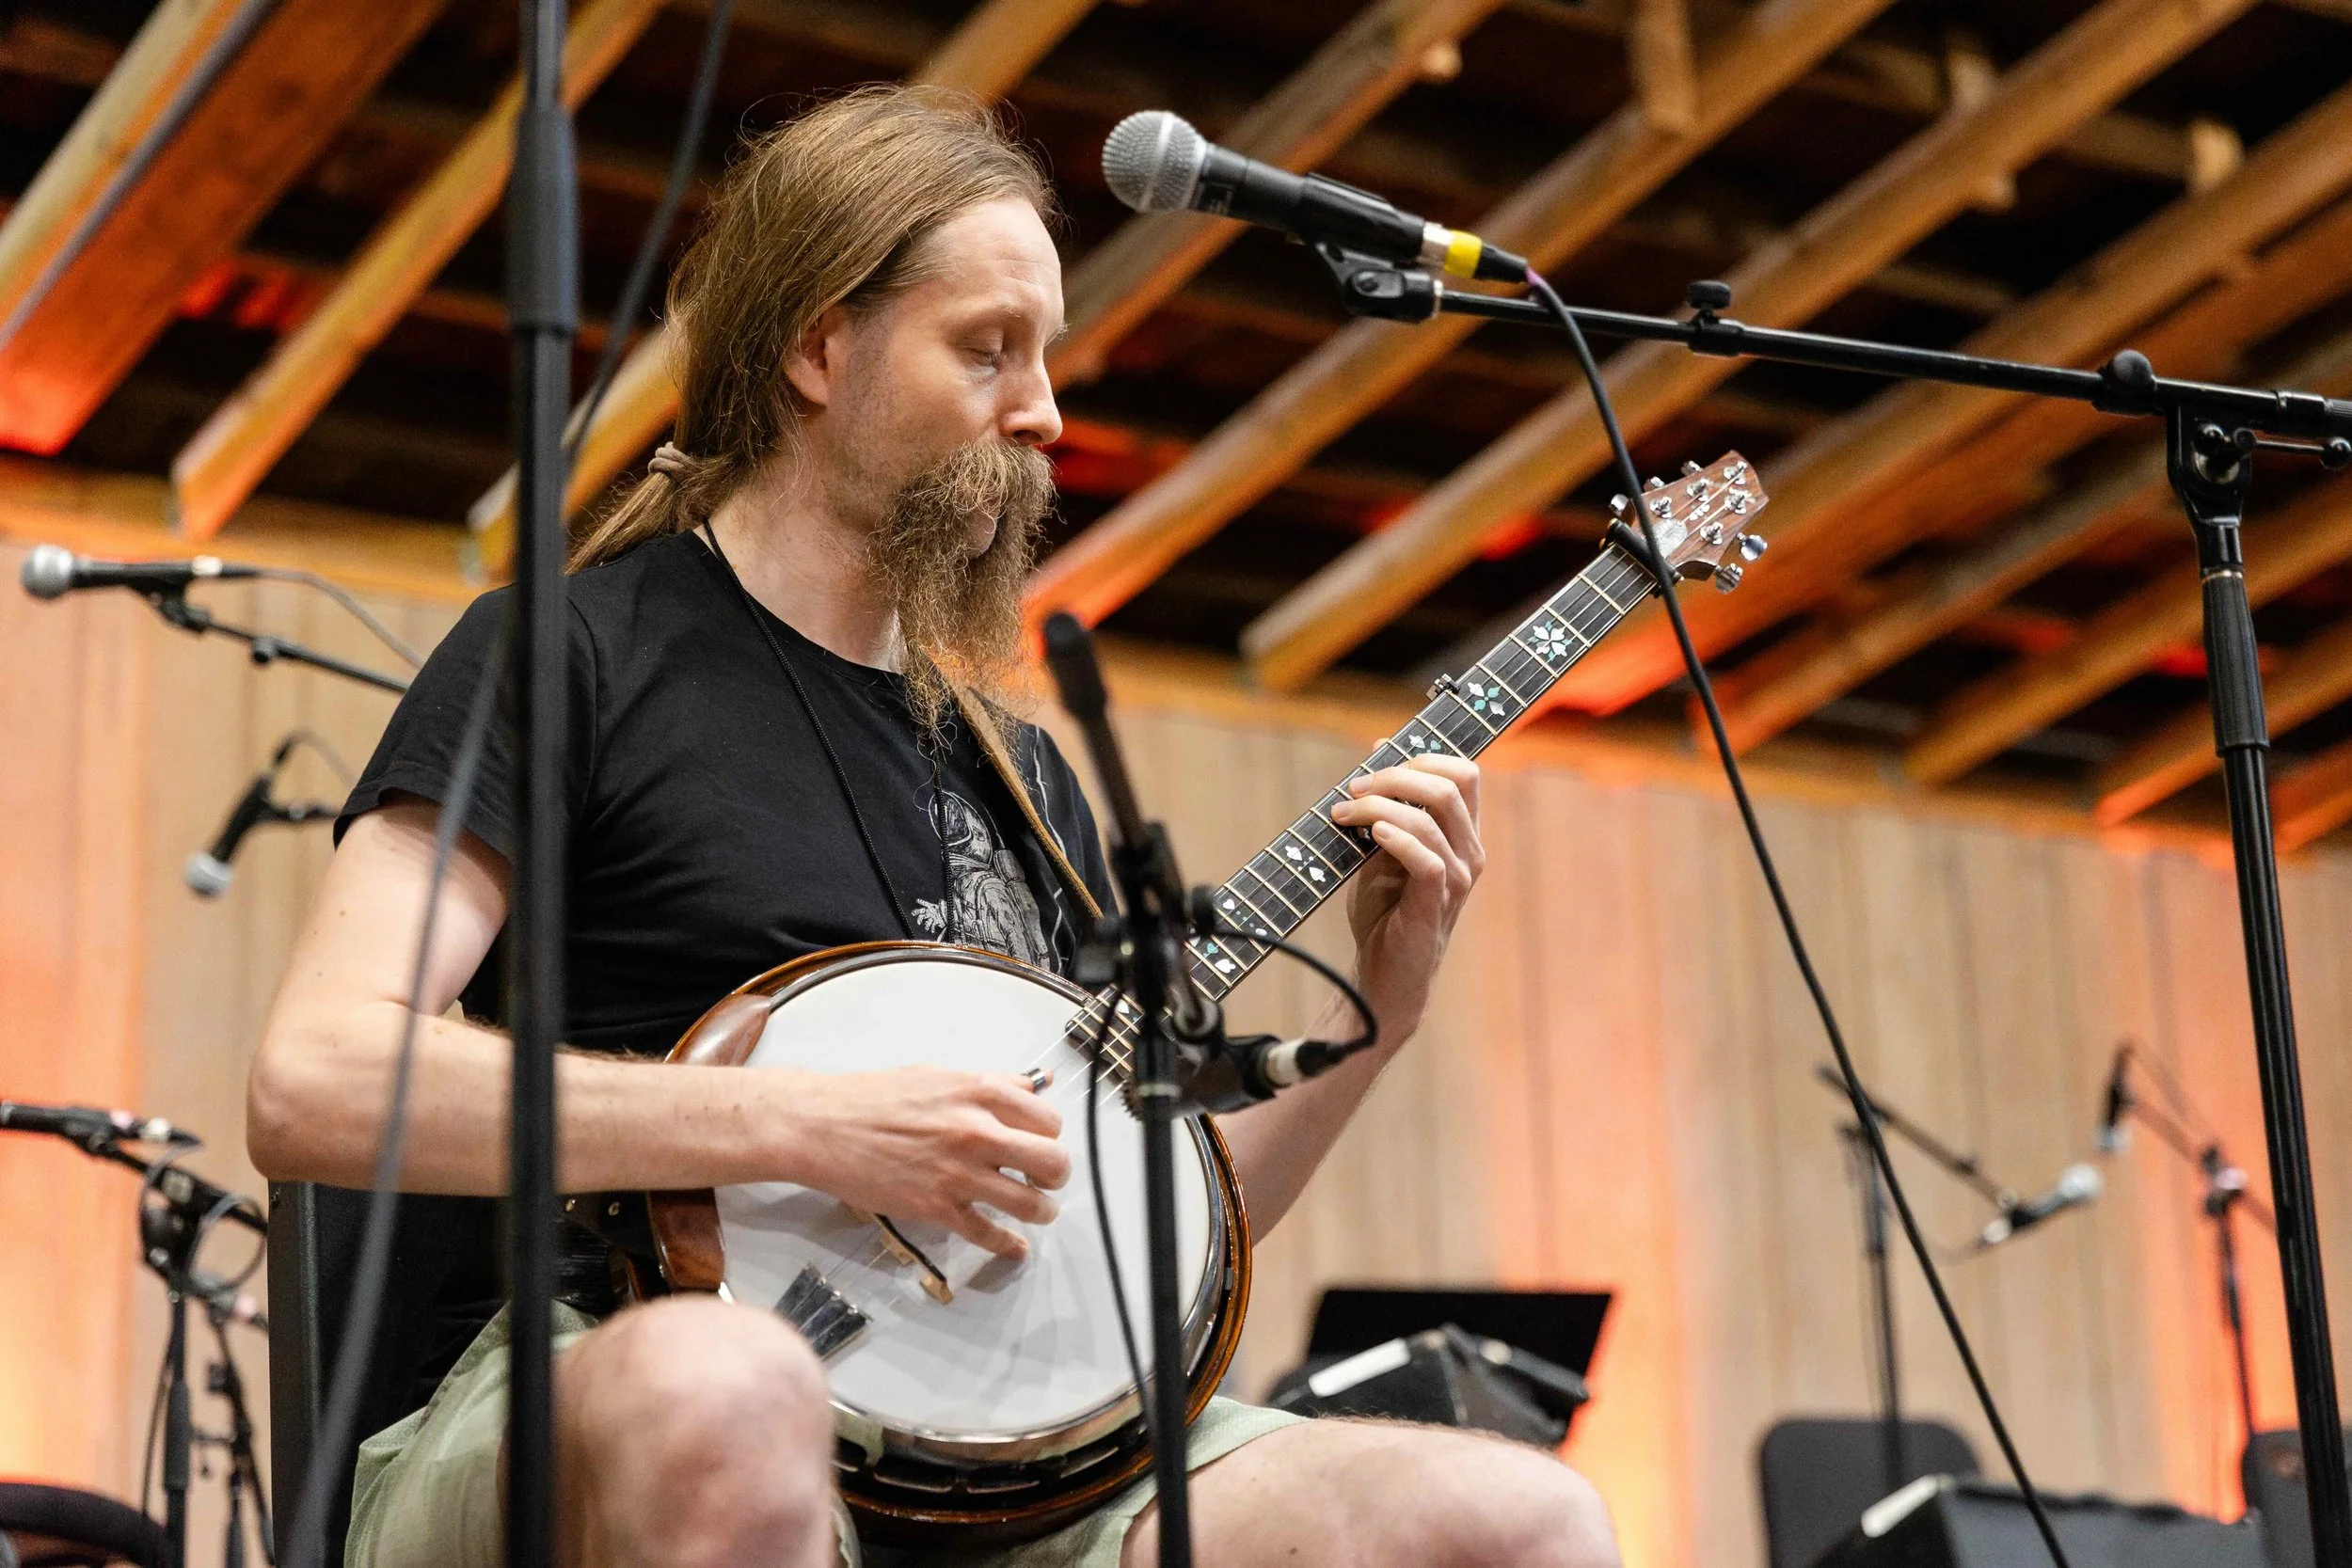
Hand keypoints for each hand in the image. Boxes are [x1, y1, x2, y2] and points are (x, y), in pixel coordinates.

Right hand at [776, 1066, 1070, 1259]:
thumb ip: (987, 1084)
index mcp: (980, 1093)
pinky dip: (1008, 1245)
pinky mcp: (936, 1208)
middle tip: (1046, 1180)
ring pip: (1029, 1203)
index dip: (1049, 1135)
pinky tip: (1014, 1246)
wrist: (821, 1126)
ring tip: (1038, 1211)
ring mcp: (958, 1173)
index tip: (1042, 1143)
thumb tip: (1028, 1088)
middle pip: (1052, 1162)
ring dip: (1042, 1211)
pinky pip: (988, 1234)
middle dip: (1056, 1175)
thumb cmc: (872, 1098)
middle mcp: (977, 1132)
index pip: (1048, 1120)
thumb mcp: (938, 1075)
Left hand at [1327, 755, 1483, 1047]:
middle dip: (1395, 776)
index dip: (1422, 756)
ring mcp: (1457, 880)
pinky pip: (1426, 860)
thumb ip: (1386, 805)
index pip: (1464, 774)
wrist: (1383, 973)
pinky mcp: (1436, 904)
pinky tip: (1370, 836)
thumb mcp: (1382, 848)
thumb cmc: (1385, 911)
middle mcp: (1469, 853)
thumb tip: (1379, 748)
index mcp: (1462, 835)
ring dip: (1378, 807)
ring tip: (1342, 815)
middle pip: (1450, 785)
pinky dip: (1395, 839)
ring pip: (1430, 818)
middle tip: (1353, 789)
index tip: (1375, 761)